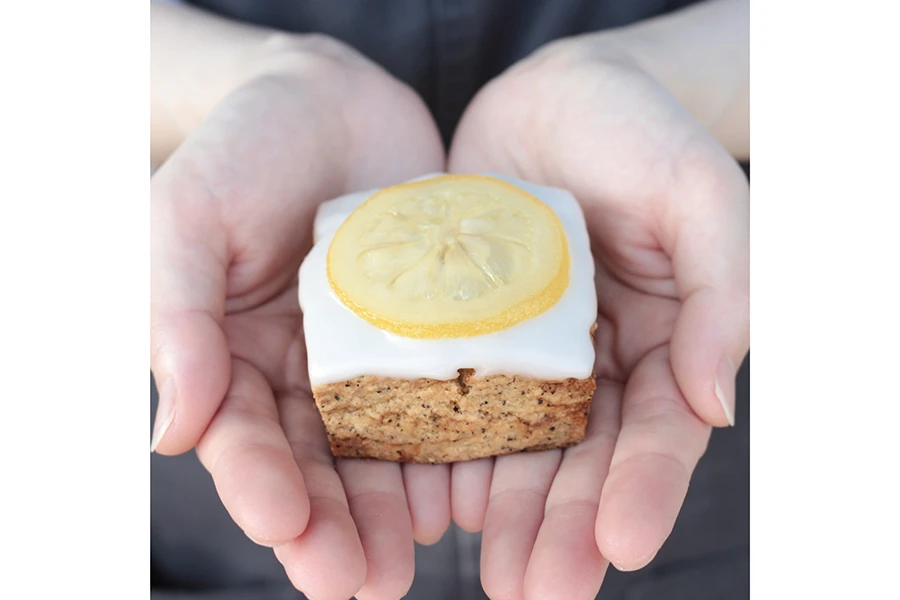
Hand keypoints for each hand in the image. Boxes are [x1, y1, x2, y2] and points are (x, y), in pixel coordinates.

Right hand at [151, 36, 447, 599]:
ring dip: (401, 504)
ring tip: (422, 556)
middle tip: (364, 582)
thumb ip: (174, 318)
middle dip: (337, 524)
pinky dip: (460, 437)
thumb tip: (171, 432)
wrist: (327, 101)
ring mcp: (375, 356)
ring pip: (387, 444)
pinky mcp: (435, 331)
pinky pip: (449, 389)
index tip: (284, 524)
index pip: (244, 439)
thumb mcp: (187, 220)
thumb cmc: (242, 152)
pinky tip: (477, 480)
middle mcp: (307, 373)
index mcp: (237, 360)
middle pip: (320, 463)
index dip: (261, 485)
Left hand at [448, 38, 748, 598]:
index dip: (644, 490)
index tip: (622, 546)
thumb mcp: (699, 196)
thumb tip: (712, 406)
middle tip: (537, 592)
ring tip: (485, 572)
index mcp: (658, 344)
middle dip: (563, 529)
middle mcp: (592, 364)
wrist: (553, 95)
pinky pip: (451, 397)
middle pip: (581, 462)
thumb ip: (720, 295)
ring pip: (514, 447)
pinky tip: (425, 500)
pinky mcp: (466, 332)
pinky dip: (442, 451)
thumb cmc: (638, 132)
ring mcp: (525, 352)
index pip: (658, 434)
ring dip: (501, 513)